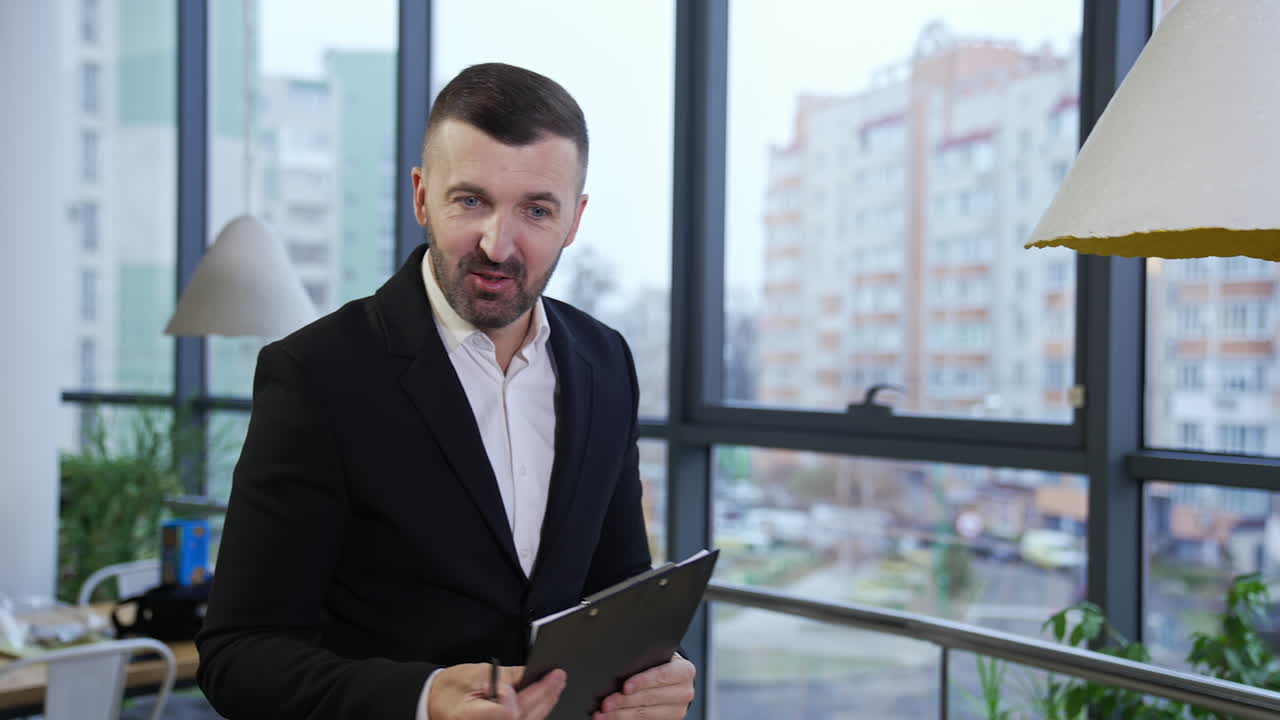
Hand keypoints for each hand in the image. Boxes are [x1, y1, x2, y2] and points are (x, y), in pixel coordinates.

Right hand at [428, 663, 566, 719]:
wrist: (437, 704)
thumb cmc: (451, 690)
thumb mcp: (475, 673)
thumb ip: (505, 676)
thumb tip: (529, 673)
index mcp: (470, 717)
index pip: (508, 712)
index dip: (523, 695)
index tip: (543, 675)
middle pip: (524, 718)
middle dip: (544, 696)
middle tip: (559, 678)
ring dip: (544, 705)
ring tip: (555, 686)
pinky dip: (535, 713)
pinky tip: (543, 700)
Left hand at [593, 654, 694, 719]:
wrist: (674, 680)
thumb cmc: (661, 665)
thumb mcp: (658, 658)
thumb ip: (645, 662)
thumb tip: (619, 667)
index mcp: (684, 671)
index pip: (662, 676)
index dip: (642, 681)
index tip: (625, 687)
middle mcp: (684, 692)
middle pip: (651, 698)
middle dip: (624, 701)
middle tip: (605, 704)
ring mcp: (677, 710)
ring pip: (645, 714)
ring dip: (620, 715)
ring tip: (603, 714)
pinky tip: (612, 719)